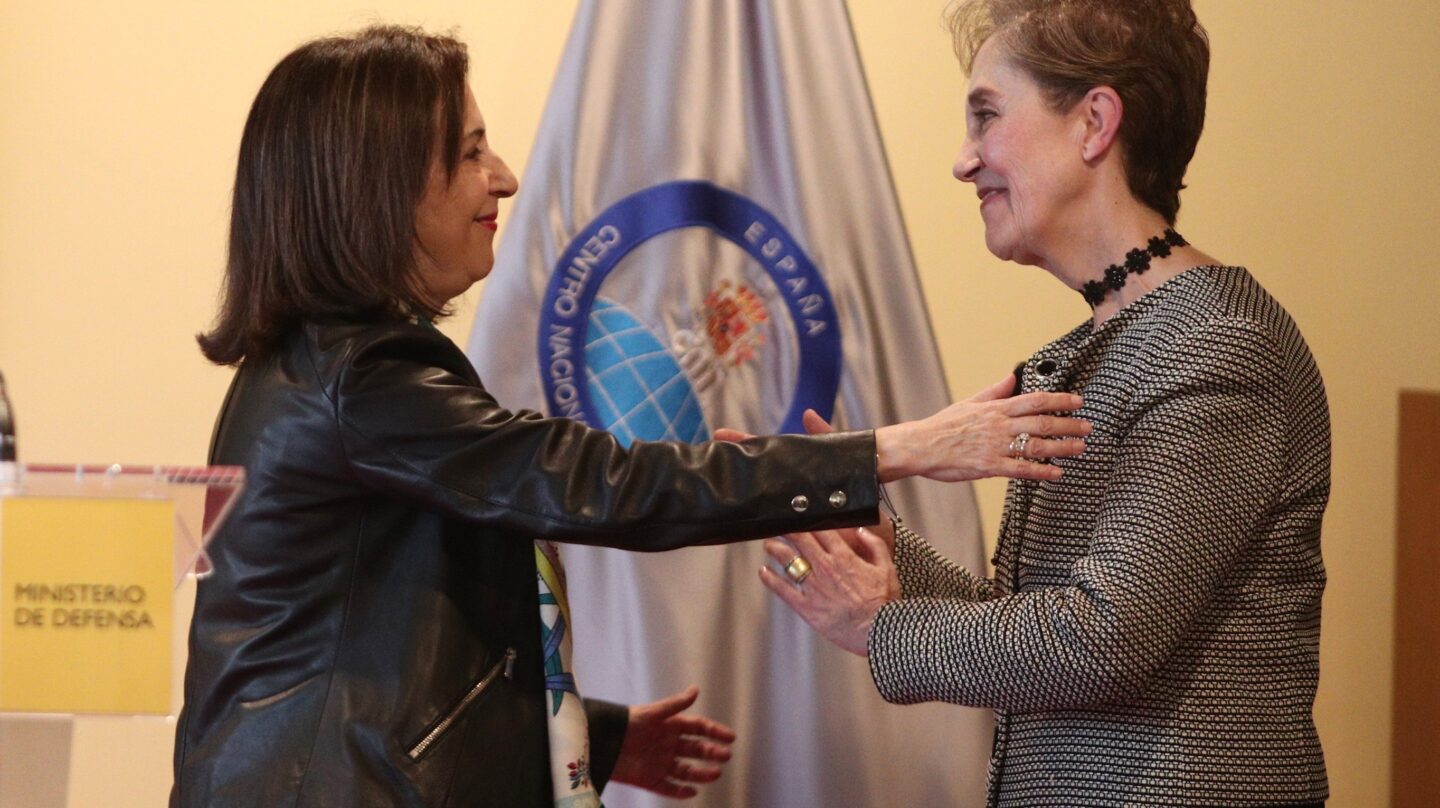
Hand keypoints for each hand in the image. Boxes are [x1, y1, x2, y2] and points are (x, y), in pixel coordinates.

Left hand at [610, 686, 735, 798]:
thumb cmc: (625, 724)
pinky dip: (681, 791)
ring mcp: (660, 763)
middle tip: (725, 756)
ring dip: (702, 773)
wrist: (601, 744)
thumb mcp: (651, 714)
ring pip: (686, 770)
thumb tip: (696, 689)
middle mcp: (668, 744)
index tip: (730, 738)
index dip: (714, 732)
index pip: (698, 728)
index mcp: (669, 726)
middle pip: (696, 750)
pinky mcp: (650, 779)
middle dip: (712, 753)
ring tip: (715, 774)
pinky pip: (669, 787)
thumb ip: (675, 705)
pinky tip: (693, 792)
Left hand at [759, 527, 899, 655]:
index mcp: (844, 557)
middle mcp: (826, 568)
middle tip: (780, 527)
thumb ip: (875, 546)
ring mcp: (814, 587)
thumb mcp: (887, 568)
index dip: (809, 521)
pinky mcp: (807, 607)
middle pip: (800, 541)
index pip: (821, 531)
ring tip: (769, 545)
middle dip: (787, 531)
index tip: (801, 517)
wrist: (878, 631)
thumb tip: (862, 530)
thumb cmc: (884, 602)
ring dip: (776, 550)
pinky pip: (783, 590)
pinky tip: (764, 572)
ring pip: (788, 561)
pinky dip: (771, 579)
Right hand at [874, 373, 1088, 482]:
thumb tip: (1012, 377)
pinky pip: (1020, 469)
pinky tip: (1056, 473)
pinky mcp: (989, 466)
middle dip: (1069, 424)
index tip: (1078, 402)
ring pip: (1036, 446)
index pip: (1035, 400)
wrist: (920, 446)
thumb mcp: (969, 402)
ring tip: (1079, 448)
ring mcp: (995, 446)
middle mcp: (999, 426)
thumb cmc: (942, 427)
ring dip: (1062, 447)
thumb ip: (994, 391)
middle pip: (1042, 423)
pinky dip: (1041, 471)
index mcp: (996, 409)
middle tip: (1087, 427)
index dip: (1060, 400)